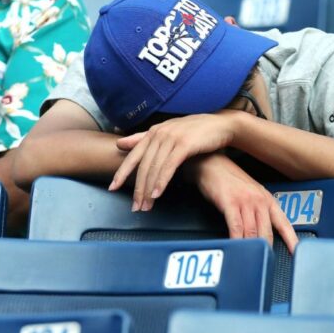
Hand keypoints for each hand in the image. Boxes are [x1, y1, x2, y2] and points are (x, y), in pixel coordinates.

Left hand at [109, 111, 238, 210]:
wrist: (221, 125)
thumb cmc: (196, 131)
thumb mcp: (169, 132)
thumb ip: (144, 138)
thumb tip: (119, 143)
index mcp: (153, 132)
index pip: (133, 155)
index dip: (121, 172)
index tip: (112, 188)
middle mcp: (159, 133)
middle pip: (143, 166)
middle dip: (137, 189)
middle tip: (135, 207)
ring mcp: (171, 138)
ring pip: (154, 169)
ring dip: (149, 190)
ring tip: (146, 207)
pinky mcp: (184, 145)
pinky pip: (169, 167)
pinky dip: (162, 182)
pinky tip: (158, 194)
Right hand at [191, 153, 298, 252]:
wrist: (211, 164)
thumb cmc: (230, 181)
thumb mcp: (250, 194)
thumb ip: (257, 212)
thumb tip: (261, 234)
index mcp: (267, 200)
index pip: (284, 223)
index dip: (292, 240)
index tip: (297, 253)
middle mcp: (259, 200)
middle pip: (267, 232)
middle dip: (266, 250)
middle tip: (264, 264)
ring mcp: (245, 201)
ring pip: (252, 232)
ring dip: (251, 248)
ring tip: (250, 262)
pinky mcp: (230, 202)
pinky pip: (236, 227)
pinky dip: (237, 240)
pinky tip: (237, 248)